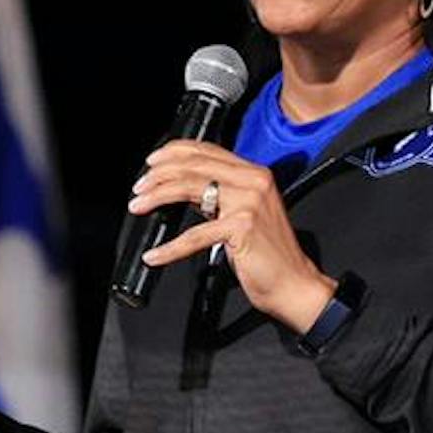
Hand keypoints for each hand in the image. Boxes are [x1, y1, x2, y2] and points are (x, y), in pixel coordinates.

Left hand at [130, 140, 336, 332]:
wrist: (294, 282)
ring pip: (191, 188)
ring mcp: (249, 202)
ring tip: (138, 206)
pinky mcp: (241, 227)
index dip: (175, 152)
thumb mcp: (247, 213)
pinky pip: (194, 235)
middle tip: (139, 187)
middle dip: (159, 174)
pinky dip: (169, 248)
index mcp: (255, 173)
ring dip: (158, 197)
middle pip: (195, 166)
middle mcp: (253, 181)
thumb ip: (221, 195)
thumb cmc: (270, 253)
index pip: (208, 150)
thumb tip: (183, 189)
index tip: (153, 161)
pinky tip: (155, 255)